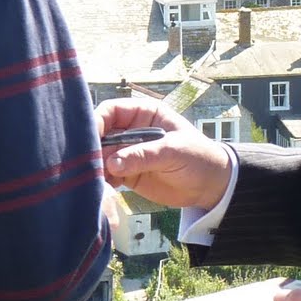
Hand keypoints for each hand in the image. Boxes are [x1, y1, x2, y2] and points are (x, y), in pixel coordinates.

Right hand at [95, 97, 232, 211]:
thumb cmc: (198, 157)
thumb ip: (144, 155)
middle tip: (89, 165)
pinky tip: (102, 188)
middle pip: (101, 134)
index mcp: (143, 114)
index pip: (111, 111)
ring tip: (94, 179)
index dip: (97, 122)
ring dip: (95, 167)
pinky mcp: (127, 174)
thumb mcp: (174, 151)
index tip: (90, 139)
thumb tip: (114, 163)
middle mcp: (131, 130)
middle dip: (93, 149)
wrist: (211, 185)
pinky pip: (107, 175)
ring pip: (101, 156)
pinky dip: (102, 181)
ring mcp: (128, 153)